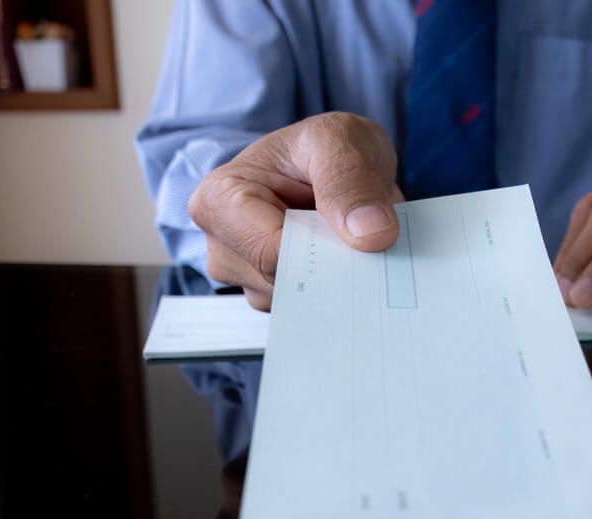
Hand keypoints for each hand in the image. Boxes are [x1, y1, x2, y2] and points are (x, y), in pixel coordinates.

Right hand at [188, 112, 403, 309]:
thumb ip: (350, 181)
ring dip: (340, 276)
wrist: (331, 161)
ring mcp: (247, 275)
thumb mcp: (336, 140)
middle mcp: (222, 244)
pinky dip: (338, 285)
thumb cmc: (320, 145)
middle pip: (285, 281)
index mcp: (220, 199)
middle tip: (371, 237)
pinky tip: (350, 256)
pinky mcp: (273, 294)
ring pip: (302, 299)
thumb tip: (371, 235)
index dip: (323, 252)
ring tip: (356, 239)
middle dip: (334, 265)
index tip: (364, 241)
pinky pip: (310, 304)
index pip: (271, 253)